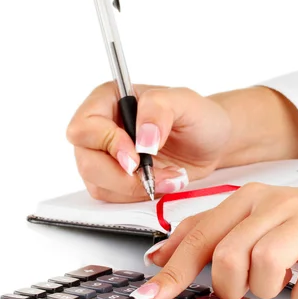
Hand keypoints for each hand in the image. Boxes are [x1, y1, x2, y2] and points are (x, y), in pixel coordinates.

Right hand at [67, 83, 231, 201]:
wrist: (213, 143)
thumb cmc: (198, 116)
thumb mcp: (185, 102)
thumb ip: (158, 110)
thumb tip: (142, 139)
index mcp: (108, 100)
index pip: (85, 127)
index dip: (107, 144)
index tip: (137, 155)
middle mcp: (101, 129)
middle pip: (87, 162)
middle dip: (122, 175)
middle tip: (153, 175)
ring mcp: (106, 157)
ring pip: (99, 184)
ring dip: (135, 188)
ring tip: (169, 176)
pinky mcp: (117, 180)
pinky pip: (114, 197)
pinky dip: (140, 195)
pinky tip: (164, 183)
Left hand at [130, 175, 297, 298]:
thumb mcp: (258, 218)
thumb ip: (212, 233)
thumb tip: (163, 256)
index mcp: (250, 197)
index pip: (200, 234)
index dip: (172, 269)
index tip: (151, 295)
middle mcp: (276, 203)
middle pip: (229, 254)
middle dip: (230, 285)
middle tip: (243, 290)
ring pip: (266, 265)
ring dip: (268, 289)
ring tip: (281, 285)